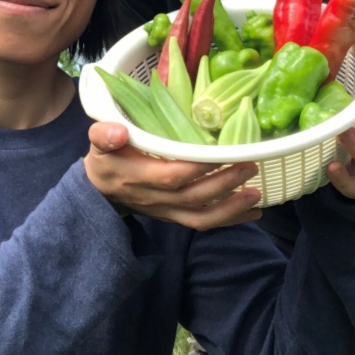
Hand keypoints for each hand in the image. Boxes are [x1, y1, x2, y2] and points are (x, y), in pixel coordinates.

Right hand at [84, 122, 262, 228]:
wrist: (101, 192)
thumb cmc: (105, 160)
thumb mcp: (97, 143)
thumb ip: (103, 135)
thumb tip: (117, 131)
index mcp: (138, 176)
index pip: (172, 175)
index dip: (196, 168)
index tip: (219, 153)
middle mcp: (155, 199)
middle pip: (194, 197)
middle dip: (224, 184)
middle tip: (250, 167)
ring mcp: (167, 211)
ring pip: (202, 217)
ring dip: (232, 208)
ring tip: (257, 194)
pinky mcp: (175, 217)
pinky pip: (203, 223)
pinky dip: (230, 220)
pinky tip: (253, 212)